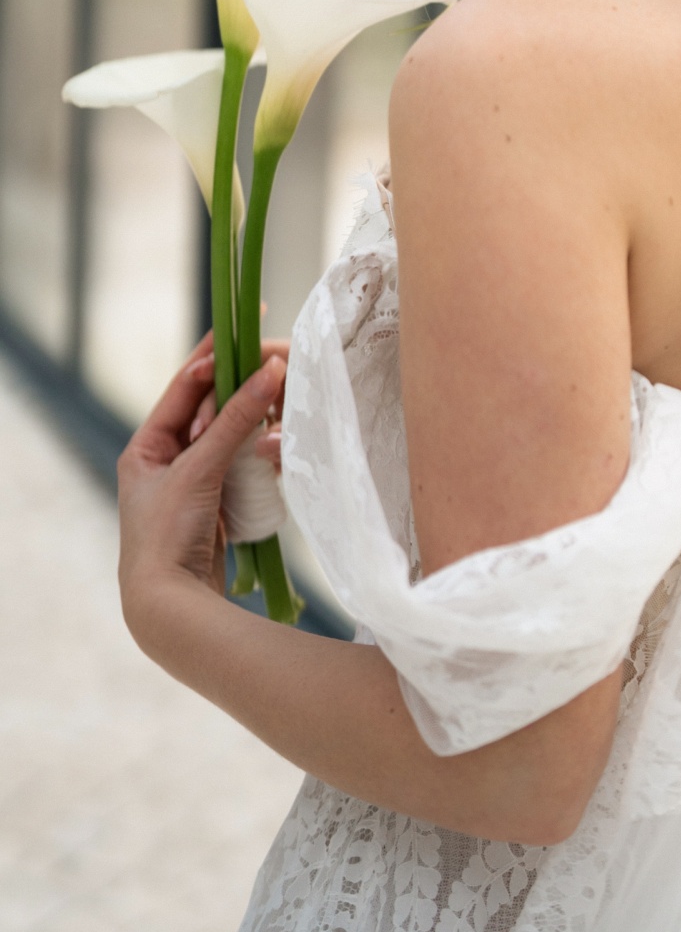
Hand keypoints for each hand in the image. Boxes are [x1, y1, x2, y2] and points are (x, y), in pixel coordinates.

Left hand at [117, 334, 285, 639]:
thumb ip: (234, 420)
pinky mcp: (217, 506)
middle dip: (242, 389)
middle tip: (279, 365)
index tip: (246, 323)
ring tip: (282, 407)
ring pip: (231, 436)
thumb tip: (269, 369)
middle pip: (210, 408)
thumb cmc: (167, 537)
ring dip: (254, 423)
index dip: (215, 353)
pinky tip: (278, 449)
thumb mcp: (198, 470)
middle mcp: (166, 462)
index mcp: (146, 447)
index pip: (184, 385)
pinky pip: (243, 466)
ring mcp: (193, 484)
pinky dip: (260, 455)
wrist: (170, 608)